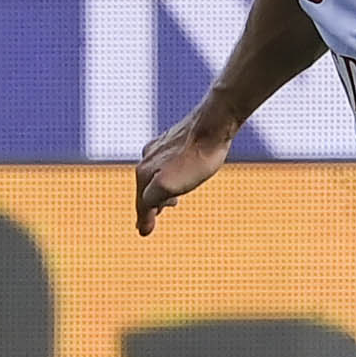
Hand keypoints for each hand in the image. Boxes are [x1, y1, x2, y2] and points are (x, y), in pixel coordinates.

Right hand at [133, 105, 236, 235]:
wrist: (214, 124)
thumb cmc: (197, 157)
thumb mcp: (169, 186)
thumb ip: (151, 203)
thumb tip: (141, 228)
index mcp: (144, 172)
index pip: (142, 203)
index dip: (144, 219)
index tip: (144, 232)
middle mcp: (147, 158)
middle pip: (146, 188)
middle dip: (151, 203)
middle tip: (157, 215)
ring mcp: (160, 147)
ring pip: (155, 174)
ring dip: (160, 189)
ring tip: (172, 199)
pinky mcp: (174, 138)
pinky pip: (166, 161)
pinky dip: (168, 173)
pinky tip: (178, 172)